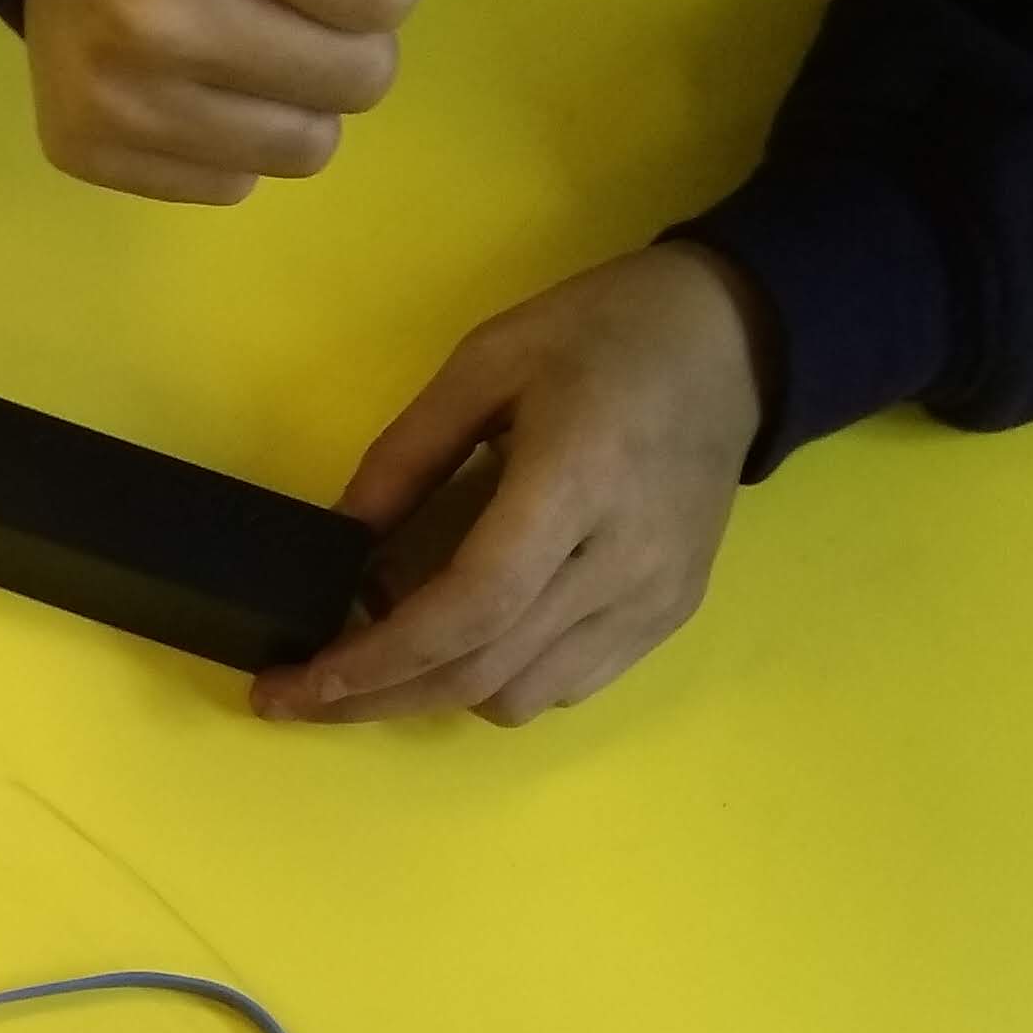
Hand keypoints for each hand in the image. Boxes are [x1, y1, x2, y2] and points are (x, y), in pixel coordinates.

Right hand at [22, 0, 420, 202]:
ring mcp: (109, 91)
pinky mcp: (81, 144)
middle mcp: (147, 10)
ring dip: (288, 81)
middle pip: (360, 79)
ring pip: (304, 147)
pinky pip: (231, 184)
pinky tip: (185, 57)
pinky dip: (226, 128)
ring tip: (229, 4)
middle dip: (335, 17)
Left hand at [256, 243, 771, 725]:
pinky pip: (565, 687)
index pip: (470, 608)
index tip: (296, 682)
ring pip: (519, 697)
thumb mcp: (488, 360)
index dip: (375, 660)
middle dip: (375, 698)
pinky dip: (498, 679)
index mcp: (577, 480)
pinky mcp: (669, 615)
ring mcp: (654, 598)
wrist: (737, 341)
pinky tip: (470, 637)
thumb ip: (406, 455)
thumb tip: (337, 539)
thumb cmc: (603, 334)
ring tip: (387, 651)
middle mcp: (624, 559)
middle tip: (299, 698)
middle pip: (483, 673)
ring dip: (437, 690)